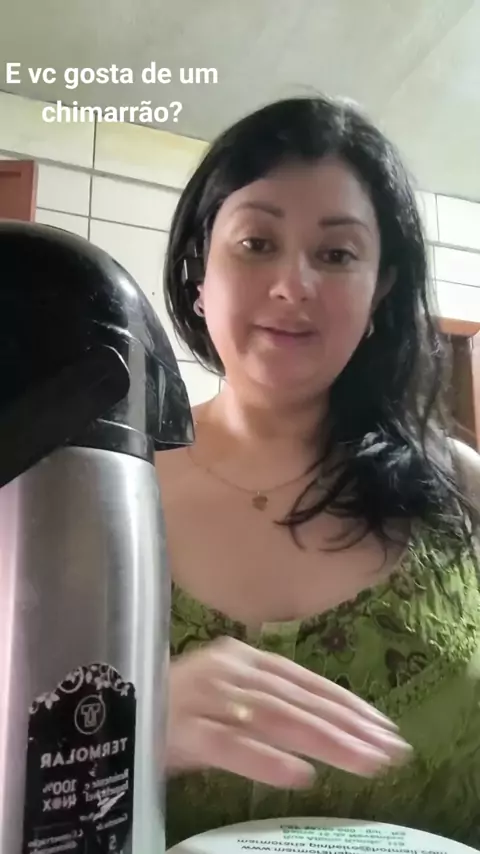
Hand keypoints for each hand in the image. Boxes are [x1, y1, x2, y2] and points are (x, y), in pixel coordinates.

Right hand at [166, 637, 411, 787]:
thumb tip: (325, 730)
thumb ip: (267, 705)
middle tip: (391, 752)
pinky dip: (264, 760)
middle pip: (298, 700)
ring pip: (274, 719)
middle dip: (348, 727)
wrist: (104, 708)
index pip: (306, 681)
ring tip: (364, 764)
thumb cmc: (171, 705)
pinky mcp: (179, 729)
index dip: (348, 705)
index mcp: (241, 658)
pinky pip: (228, 745)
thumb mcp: (225, 697)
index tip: (386, 729)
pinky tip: (299, 776)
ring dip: (323, 742)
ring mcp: (203, 697)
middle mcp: (228, 669)